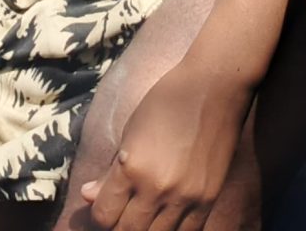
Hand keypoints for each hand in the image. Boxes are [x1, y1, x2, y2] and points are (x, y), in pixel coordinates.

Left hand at [78, 60, 251, 230]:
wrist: (215, 88)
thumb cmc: (168, 101)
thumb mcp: (131, 131)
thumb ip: (111, 170)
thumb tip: (89, 195)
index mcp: (132, 167)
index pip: (104, 215)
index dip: (99, 213)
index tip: (104, 204)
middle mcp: (157, 188)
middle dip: (118, 225)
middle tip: (122, 212)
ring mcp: (185, 197)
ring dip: (145, 229)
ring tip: (143, 215)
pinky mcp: (207, 200)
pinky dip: (171, 229)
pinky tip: (166, 218)